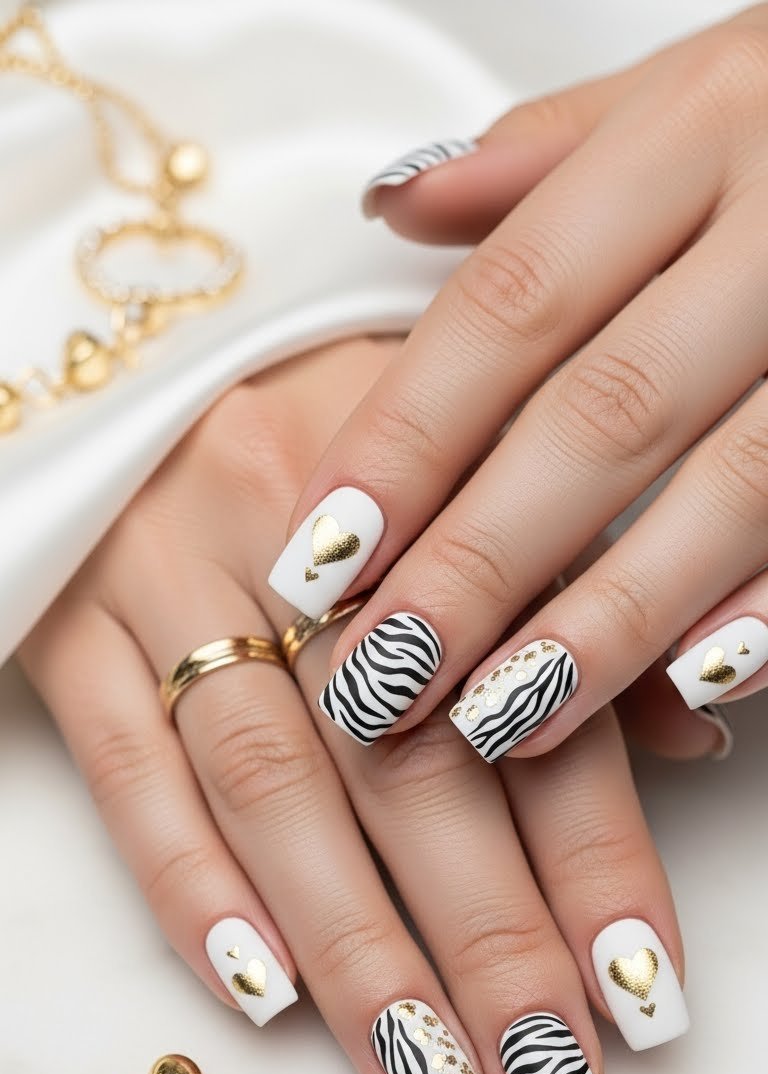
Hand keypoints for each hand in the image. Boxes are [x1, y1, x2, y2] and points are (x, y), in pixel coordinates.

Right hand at [20, 338, 688, 1073]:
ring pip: (270, 783)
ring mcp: (167, 576)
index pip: (532, 697)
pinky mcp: (68, 622)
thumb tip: (688, 737)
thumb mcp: (465, 457)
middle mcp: (299, 536)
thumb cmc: (323, 415)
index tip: (641, 988)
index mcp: (430, 480)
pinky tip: (257, 991)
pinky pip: (123, 764)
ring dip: (350, 943)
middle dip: (485, 936)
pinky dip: (188, 881)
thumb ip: (574, 595)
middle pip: (403, 761)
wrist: (129, 339)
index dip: (594, 852)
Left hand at [270, 5, 767, 759]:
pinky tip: (690, 686)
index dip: (410, 437)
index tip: (324, 554)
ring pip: (727, 489)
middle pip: (603, 416)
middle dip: (482, 560)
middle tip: (385, 673)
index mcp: (700, 131)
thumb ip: (543, 159)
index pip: (516, 303)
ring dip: (607, 620)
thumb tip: (396, 203)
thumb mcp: (680, 97)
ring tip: (499, 716)